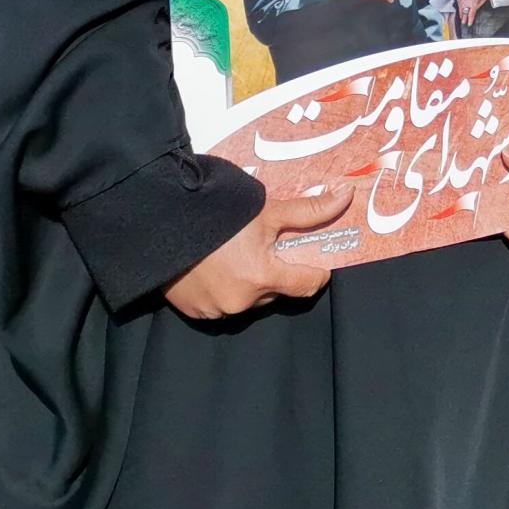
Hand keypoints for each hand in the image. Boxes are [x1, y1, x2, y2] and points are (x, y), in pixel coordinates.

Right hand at [163, 186, 346, 319]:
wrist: (161, 225)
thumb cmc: (218, 217)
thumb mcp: (268, 211)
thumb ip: (310, 211)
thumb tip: (347, 196)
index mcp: (263, 278)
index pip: (307, 285)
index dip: (316, 271)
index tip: (315, 259)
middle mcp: (242, 301)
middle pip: (277, 290)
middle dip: (278, 271)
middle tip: (268, 248)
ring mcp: (217, 310)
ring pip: (250, 299)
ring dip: (251, 282)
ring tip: (238, 254)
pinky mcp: (195, 312)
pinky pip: (222, 305)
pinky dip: (226, 289)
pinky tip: (217, 267)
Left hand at [455, 0, 491, 24]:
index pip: (460, 2)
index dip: (461, 7)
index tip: (461, 10)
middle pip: (461, 8)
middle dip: (462, 14)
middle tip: (462, 19)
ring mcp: (467, 2)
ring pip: (465, 12)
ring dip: (465, 18)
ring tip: (465, 22)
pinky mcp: (473, 5)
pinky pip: (471, 14)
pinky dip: (470, 19)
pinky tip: (469, 23)